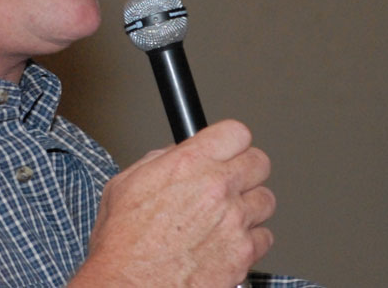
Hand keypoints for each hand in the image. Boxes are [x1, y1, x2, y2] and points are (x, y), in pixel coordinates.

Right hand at [71, 119, 274, 286]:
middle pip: (259, 162)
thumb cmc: (121, 244)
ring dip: (250, 206)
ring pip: (266, 200)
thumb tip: (175, 155)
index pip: (235, 133)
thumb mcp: (125, 184)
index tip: (228, 149)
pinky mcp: (243, 254)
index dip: (231, 141)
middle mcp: (216, 188)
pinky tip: (230, 242)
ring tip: (229, 216)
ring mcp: (234, 222)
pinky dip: (251, 240)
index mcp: (188, 164)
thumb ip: (158, 162)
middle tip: (232, 181)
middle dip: (246, 170)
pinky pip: (264, 237)